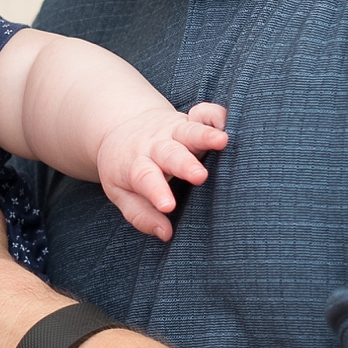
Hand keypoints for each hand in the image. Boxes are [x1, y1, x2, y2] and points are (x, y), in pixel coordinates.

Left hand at [92, 101, 227, 240]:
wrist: (120, 128)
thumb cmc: (124, 169)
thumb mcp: (120, 193)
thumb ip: (140, 215)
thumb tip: (165, 234)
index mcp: (136, 165)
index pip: (145, 178)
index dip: (157, 192)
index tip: (168, 206)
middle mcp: (156, 146)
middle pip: (170, 153)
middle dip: (185, 164)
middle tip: (199, 176)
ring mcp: (173, 131)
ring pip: (190, 130)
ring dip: (206, 135)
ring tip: (222, 141)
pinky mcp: (189, 119)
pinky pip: (204, 113)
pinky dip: (216, 115)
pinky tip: (227, 123)